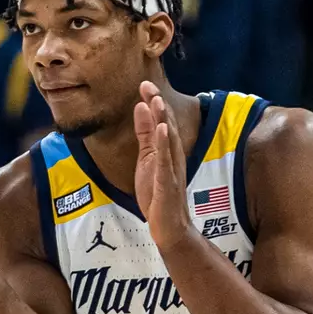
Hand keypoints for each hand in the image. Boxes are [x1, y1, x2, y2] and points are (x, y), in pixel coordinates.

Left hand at [134, 81, 192, 252]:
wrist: (170, 228)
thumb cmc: (158, 196)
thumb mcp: (146, 160)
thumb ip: (145, 135)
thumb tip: (140, 108)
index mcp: (167, 152)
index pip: (162, 123)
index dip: (154, 103)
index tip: (144, 85)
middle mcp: (173, 158)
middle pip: (167, 127)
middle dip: (158, 106)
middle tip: (149, 85)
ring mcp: (172, 171)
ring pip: (169, 142)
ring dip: (164, 120)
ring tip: (157, 101)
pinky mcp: (168, 184)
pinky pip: (166, 163)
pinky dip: (165, 145)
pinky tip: (163, 130)